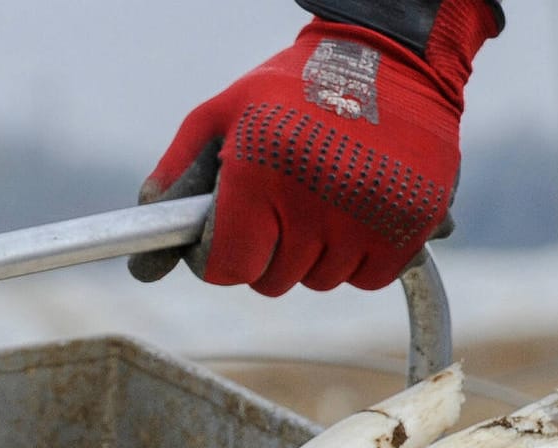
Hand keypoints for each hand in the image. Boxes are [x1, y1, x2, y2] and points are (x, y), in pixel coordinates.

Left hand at [129, 0, 499, 295]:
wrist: (392, 56)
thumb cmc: (294, 86)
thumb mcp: (222, 115)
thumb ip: (177, 180)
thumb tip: (146, 266)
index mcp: (259, 173)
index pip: (229, 267)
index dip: (221, 256)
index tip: (232, 234)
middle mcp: (314, 202)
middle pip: (273, 280)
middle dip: (269, 249)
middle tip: (283, 201)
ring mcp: (367, 217)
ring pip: (322, 281)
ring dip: (316, 252)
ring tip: (325, 194)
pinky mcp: (411, 226)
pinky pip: (369, 278)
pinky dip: (360, 255)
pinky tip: (360, 207)